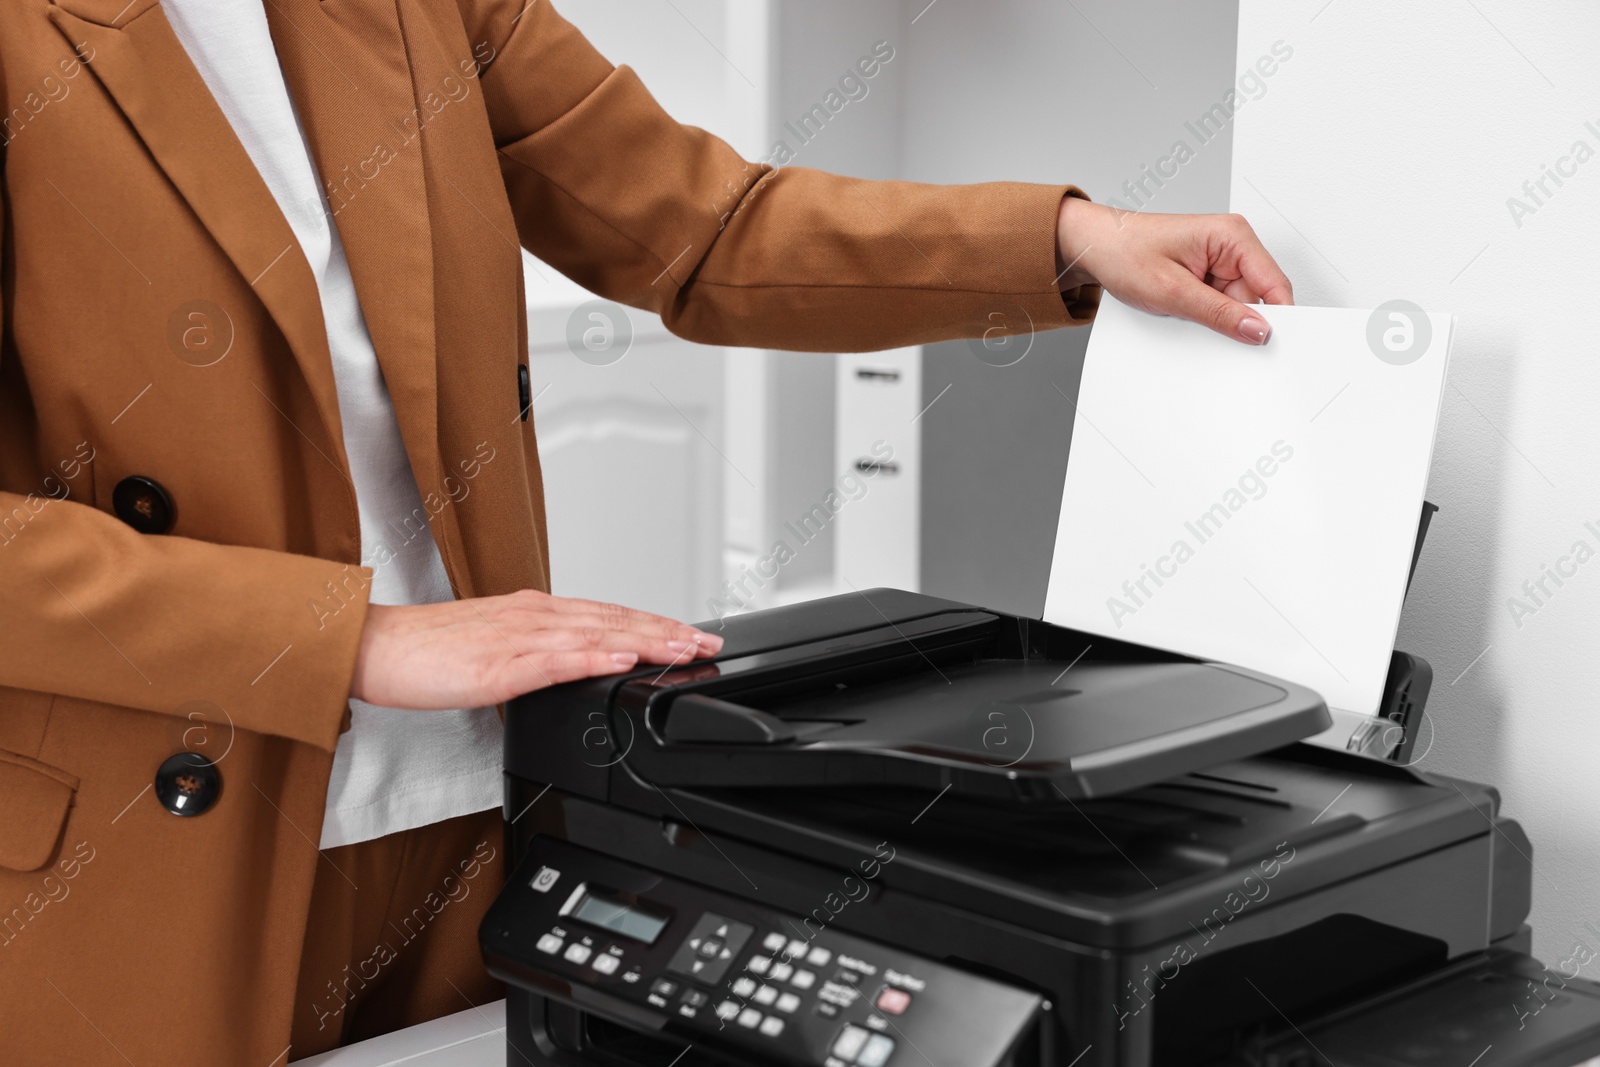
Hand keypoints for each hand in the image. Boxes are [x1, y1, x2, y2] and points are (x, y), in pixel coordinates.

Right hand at [349, 589, 722, 708]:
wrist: (374, 648)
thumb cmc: (426, 652)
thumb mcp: (495, 648)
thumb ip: (537, 653)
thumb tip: (575, 665)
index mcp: (535, 613)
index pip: (608, 614)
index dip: (653, 624)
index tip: (691, 635)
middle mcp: (533, 617)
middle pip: (613, 621)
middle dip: (665, 633)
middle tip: (708, 643)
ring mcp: (517, 639)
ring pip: (595, 636)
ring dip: (645, 643)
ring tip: (683, 650)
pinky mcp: (498, 666)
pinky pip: (553, 661)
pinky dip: (593, 659)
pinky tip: (622, 662)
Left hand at [1056, 197, 1293, 344]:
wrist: (1094, 247)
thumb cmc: (1124, 252)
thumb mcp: (1171, 290)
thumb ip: (1218, 313)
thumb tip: (1257, 330)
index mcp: (1233, 236)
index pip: (1274, 283)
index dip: (1279, 317)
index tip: (1274, 346)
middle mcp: (1232, 246)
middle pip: (1259, 298)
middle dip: (1242, 322)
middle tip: (1218, 339)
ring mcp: (1220, 262)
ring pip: (1238, 306)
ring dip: (1219, 321)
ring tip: (1187, 318)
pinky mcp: (1207, 276)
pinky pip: (1220, 305)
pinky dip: (1208, 318)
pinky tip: (1187, 318)